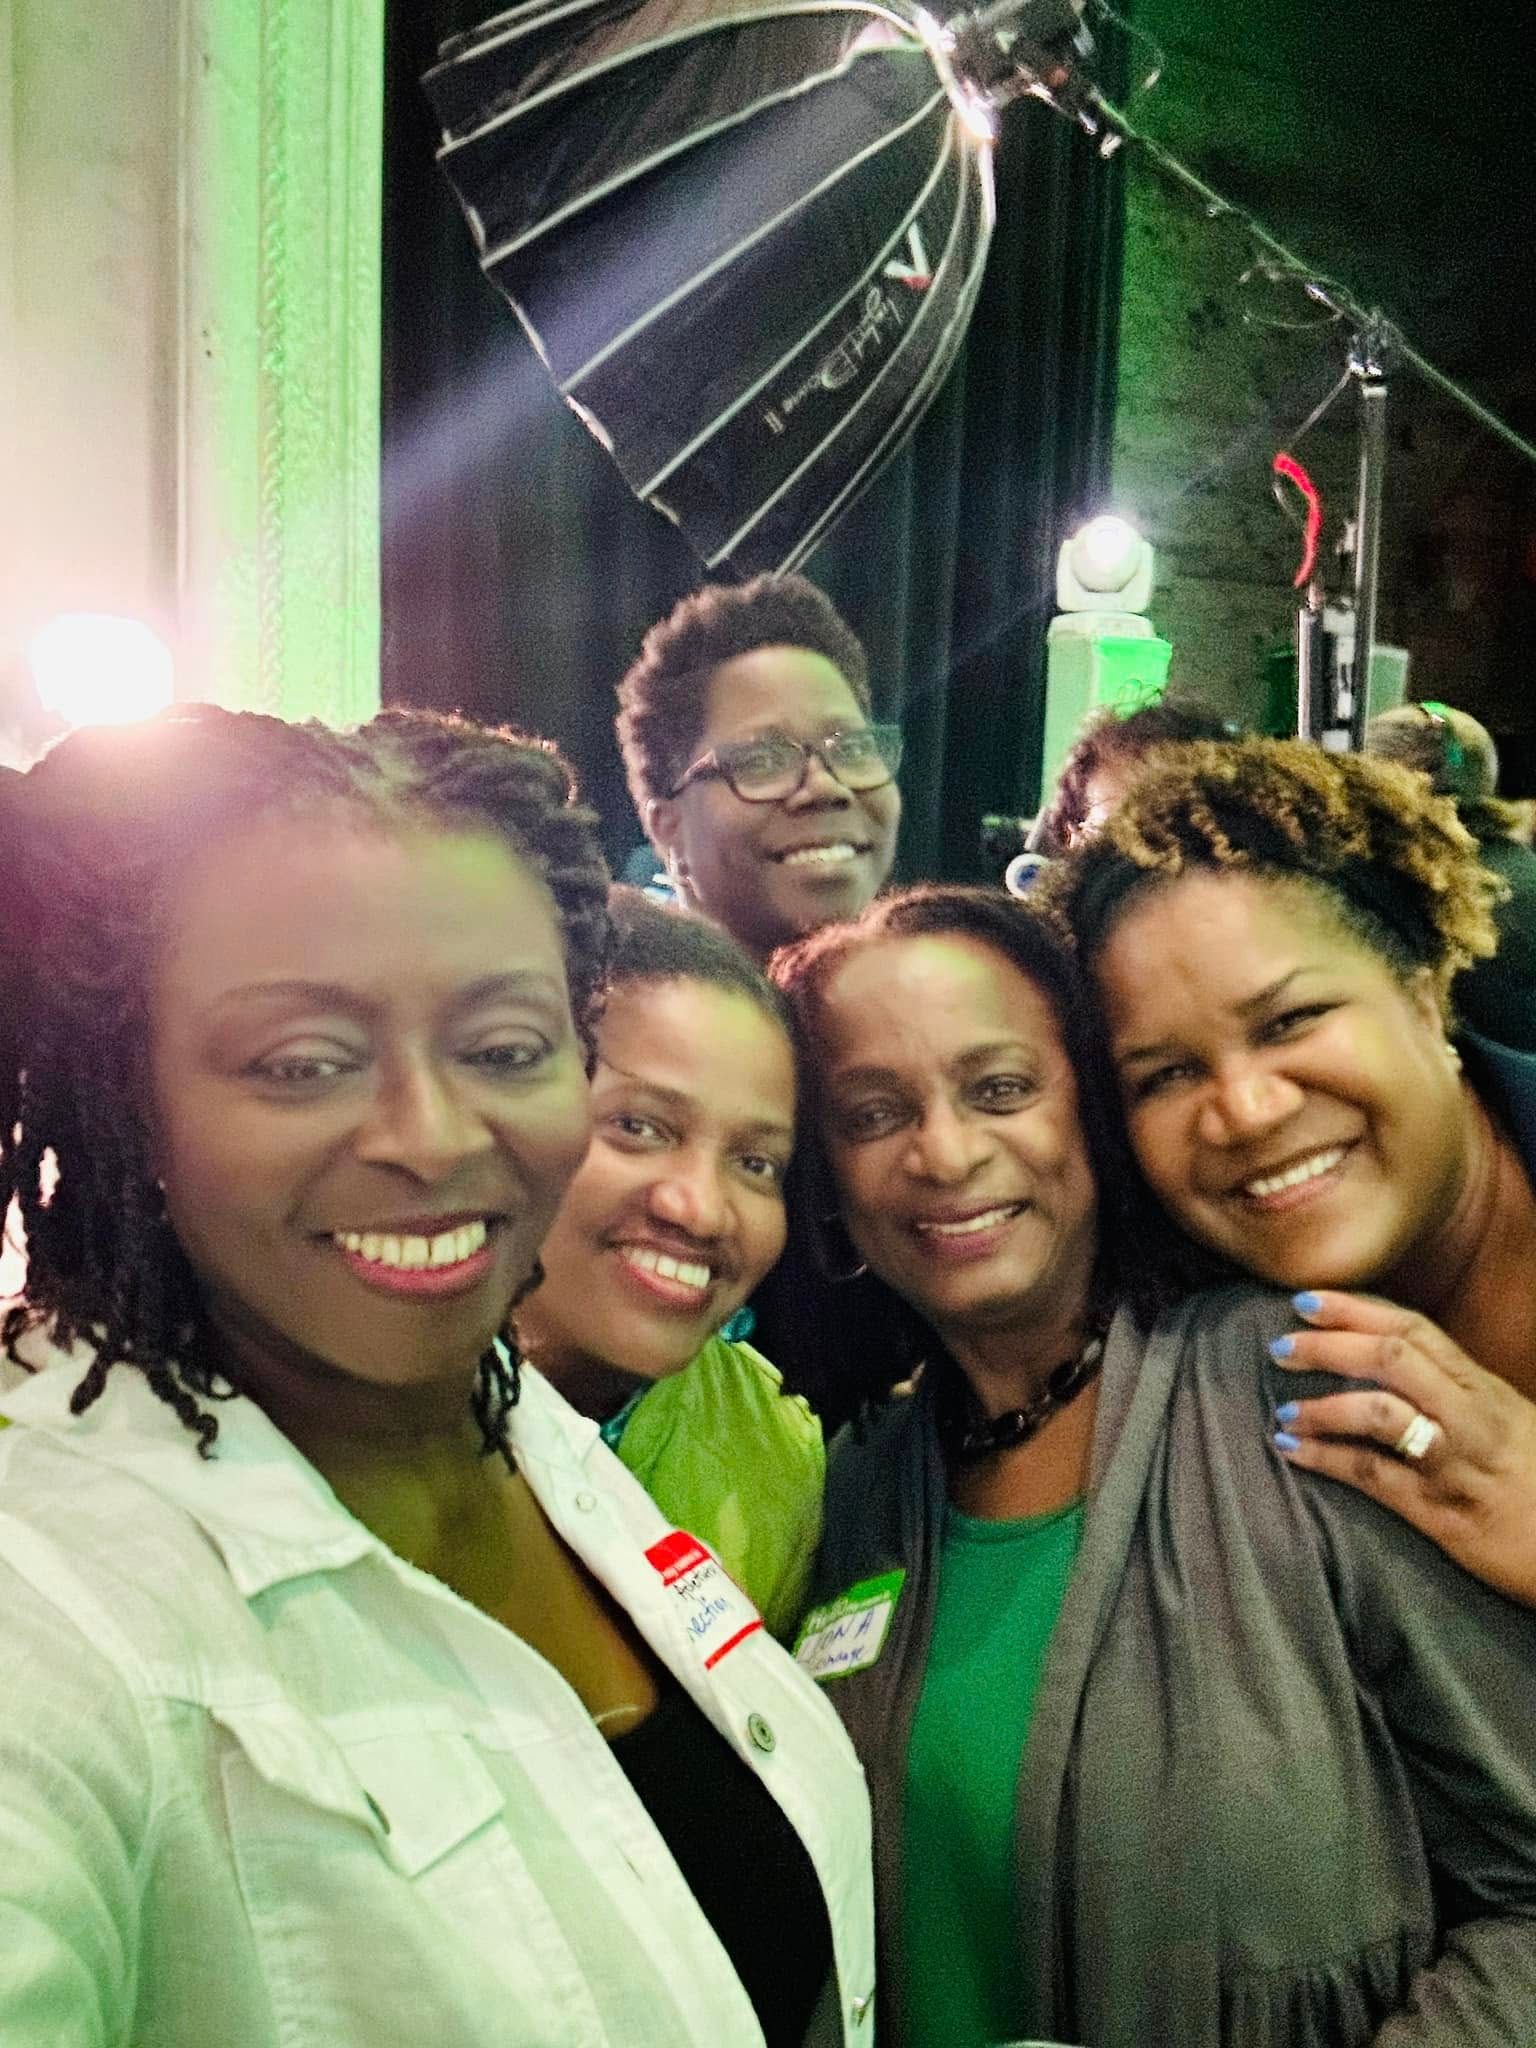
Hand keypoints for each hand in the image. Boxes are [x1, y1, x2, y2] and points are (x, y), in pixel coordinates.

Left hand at [1269, 1289, 1535, 1609]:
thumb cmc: (1532, 1479)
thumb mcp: (1503, 1418)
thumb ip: (1451, 1388)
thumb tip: (1383, 1358)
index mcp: (1481, 1386)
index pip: (1412, 1328)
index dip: (1354, 1309)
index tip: (1305, 1300)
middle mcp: (1471, 1415)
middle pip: (1391, 1359)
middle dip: (1329, 1347)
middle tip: (1280, 1348)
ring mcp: (1457, 1462)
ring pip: (1382, 1413)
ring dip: (1323, 1407)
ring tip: (1283, 1411)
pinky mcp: (1444, 1512)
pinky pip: (1376, 1476)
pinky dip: (1327, 1459)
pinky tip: (1293, 1452)